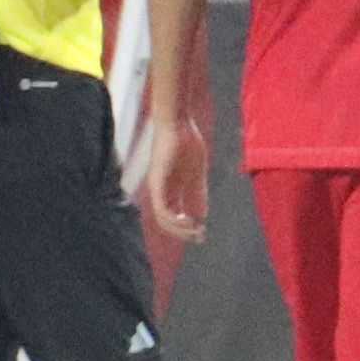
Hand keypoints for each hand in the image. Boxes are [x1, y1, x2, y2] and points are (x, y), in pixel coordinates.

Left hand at [135, 109, 212, 238]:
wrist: (179, 123)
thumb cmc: (187, 142)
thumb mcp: (197, 173)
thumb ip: (198, 193)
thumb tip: (202, 214)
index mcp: (171, 189)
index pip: (174, 217)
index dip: (187, 229)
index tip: (203, 233)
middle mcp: (161, 191)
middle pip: (167, 222)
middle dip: (184, 233)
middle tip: (200, 237)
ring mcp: (157, 187)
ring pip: (163, 218)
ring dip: (179, 229)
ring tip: (195, 230)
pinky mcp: (156, 181)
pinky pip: (161, 207)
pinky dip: (172, 218)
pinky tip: (186, 220)